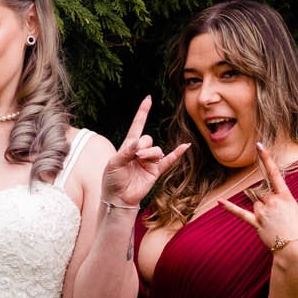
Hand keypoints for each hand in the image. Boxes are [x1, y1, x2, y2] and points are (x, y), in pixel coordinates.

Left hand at [100, 96, 189, 210]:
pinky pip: (169, 160)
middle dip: (142, 145)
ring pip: (156, 150)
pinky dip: (177, 153)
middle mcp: (140, 151)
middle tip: (135, 156)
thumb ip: (126, 152)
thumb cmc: (112, 179)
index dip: (143, 112)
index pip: (137, 125)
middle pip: (148, 138)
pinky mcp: (155, 171)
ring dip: (149, 154)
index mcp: (128, 145)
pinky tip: (185, 146)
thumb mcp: (113, 163)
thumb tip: (137, 143)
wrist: (118, 198)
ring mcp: (149, 161)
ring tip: (140, 161)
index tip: (148, 99)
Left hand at [217, 146, 297, 253]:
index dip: (266, 158)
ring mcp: (264, 212)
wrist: (295, 248)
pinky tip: (219, 202)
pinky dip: (230, 208)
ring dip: (261, 212)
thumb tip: (268, 201)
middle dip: (268, 204)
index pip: (274, 172)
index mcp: (286, 196)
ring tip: (273, 224)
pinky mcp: (256, 223)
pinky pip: (240, 213)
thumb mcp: (294, 210)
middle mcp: (273, 201)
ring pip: (255, 205)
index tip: (259, 145)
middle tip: (278, 218)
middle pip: (262, 195)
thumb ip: (280, 202)